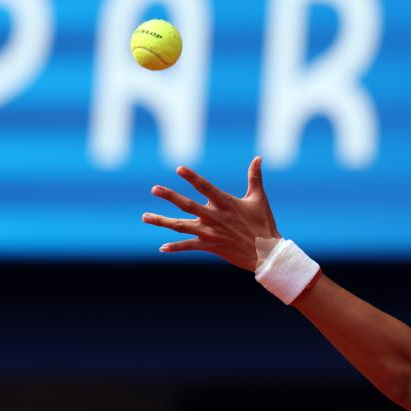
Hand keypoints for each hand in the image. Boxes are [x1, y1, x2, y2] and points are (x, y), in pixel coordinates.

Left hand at [142, 156, 280, 270]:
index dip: (192, 178)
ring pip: (181, 227)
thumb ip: (254, 177)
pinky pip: (189, 247)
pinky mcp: (210, 247)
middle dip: (170, 196)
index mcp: (226, 203)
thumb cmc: (264, 224)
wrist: (266, 253)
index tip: (179, 169)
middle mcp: (214, 217)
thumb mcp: (259, 199)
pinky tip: (162, 247)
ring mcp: (210, 233)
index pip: (205, 187)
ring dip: (162, 221)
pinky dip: (176, 247)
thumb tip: (258, 157)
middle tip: (154, 189)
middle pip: (187, 205)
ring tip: (144, 216)